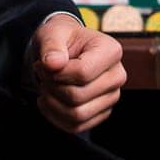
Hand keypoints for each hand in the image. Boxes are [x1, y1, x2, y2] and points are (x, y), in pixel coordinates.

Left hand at [27, 15, 125, 132]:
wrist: (65, 51)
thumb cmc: (62, 39)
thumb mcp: (53, 32)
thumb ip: (52, 45)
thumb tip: (53, 63)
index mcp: (111, 51)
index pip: (82, 73)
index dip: (56, 73)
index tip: (43, 64)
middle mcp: (117, 76)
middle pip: (78, 96)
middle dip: (52, 87)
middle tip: (42, 75)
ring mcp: (111, 97)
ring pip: (77, 115)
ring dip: (52, 104)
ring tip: (45, 87)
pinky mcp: (102, 113)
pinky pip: (76, 126)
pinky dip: (55, 117)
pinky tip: (49, 100)